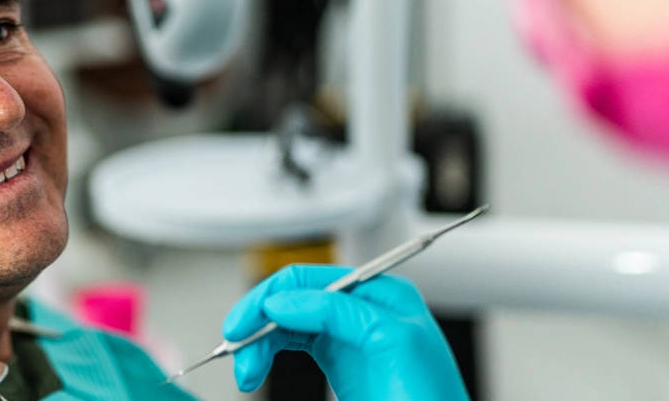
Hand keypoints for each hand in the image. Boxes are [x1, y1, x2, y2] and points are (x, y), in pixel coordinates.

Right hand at [222, 264, 469, 400]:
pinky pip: (292, 346)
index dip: (268, 298)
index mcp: (377, 292)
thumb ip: (338, 312)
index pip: (307, 279)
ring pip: (285, 325)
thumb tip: (283, 301)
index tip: (242, 326)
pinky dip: (267, 356)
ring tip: (245, 374)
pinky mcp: (338, 363)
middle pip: (289, 301)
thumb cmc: (432, 397)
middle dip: (257, 325)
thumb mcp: (391, 339)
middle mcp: (359, 309)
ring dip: (257, 346)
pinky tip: (257, 370)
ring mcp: (347, 337)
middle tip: (236, 353)